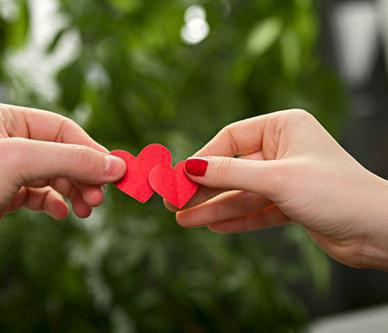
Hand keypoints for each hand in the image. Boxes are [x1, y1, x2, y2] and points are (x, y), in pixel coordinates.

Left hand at [0, 103, 125, 288]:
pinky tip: (60, 214)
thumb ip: (70, 160)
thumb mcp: (18, 162)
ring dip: (73, 191)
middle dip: (82, 175)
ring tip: (85, 209)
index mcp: (4, 118)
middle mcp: (4, 140)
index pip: (61, 128)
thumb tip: (114, 164)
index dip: (90, 149)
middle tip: (98, 198)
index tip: (114, 172)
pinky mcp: (1, 197)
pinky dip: (54, 203)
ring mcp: (3, 170)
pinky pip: (39, 195)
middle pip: (60, 152)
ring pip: (53, 175)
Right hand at [175, 109, 387, 269]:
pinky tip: (211, 225)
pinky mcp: (290, 203)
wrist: (378, 230)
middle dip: (203, 187)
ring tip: (183, 220)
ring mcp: (286, 177)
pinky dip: (235, 217)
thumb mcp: (276, 178)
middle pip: (232, 167)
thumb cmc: (335, 191)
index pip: (230, 139)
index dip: (202, 158)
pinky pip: (255, 208)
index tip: (178, 176)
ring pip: (241, 191)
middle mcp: (283, 149)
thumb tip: (189, 166)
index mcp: (283, 127)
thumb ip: (230, 173)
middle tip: (173, 201)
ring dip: (213, 207)